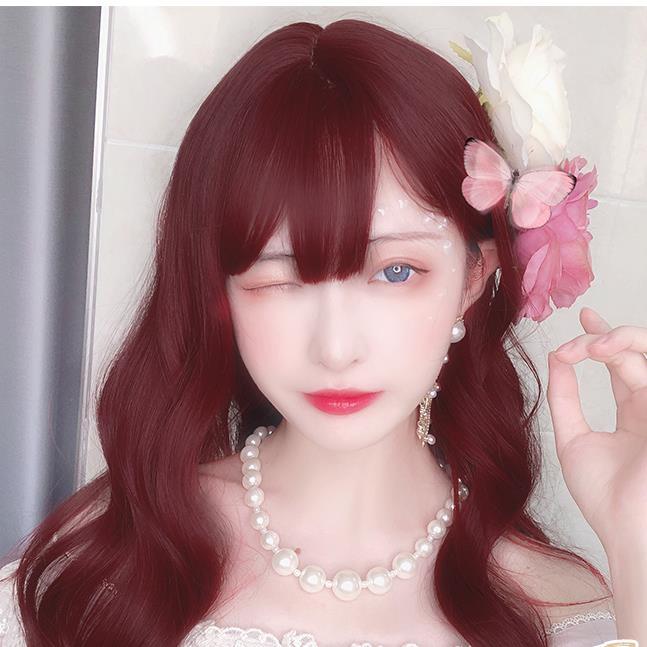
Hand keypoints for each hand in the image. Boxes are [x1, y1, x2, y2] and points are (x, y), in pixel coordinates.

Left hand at [546, 306, 646, 554]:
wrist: (629, 531)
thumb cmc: (605, 496)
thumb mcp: (574, 439)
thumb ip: (566, 398)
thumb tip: (555, 359)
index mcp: (635, 416)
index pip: (622, 366)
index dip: (605, 338)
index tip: (584, 315)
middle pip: (638, 354)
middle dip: (609, 336)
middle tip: (581, 334)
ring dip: (620, 342)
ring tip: (590, 346)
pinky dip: (630, 358)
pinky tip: (604, 353)